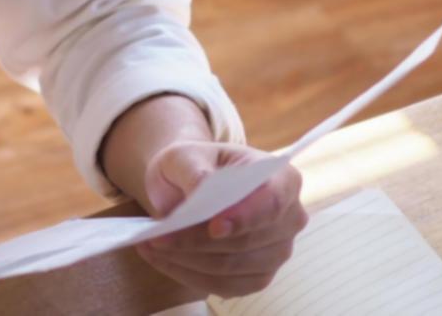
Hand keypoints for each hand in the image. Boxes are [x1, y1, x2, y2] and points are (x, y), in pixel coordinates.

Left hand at [135, 141, 307, 298]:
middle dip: (199, 241)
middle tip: (158, 237)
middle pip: (247, 241)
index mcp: (282, 178)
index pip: (272, 202)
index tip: (214, 226)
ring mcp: (277, 252)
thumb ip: (194, 168)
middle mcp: (289, 218)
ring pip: (233, 267)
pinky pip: (225, 285)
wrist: (192, 184)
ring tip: (152, 246)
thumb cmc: (195, 165)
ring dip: (188, 260)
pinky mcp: (258, 276)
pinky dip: (189, 275)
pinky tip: (163, 259)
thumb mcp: (186, 154)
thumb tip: (202, 187)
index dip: (245, 217)